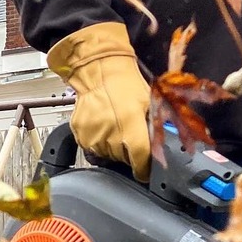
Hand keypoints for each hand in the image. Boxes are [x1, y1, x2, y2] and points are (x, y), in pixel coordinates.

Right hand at [47, 22, 151, 180]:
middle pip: (124, 159)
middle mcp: (111, 137)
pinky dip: (101, 141)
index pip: (140, 162)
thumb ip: (154, 129)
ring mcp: (94, 137)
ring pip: (108, 155)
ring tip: (116, 126)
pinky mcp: (81, 136)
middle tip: (130, 133)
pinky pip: (93, 148)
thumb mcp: (149, 104)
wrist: (99, 71)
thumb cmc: (126, 84)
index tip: (146, 171)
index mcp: (131, 128)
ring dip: (115, 147)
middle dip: (130, 152)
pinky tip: (104, 125)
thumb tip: (161, 147)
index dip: (144, 170)